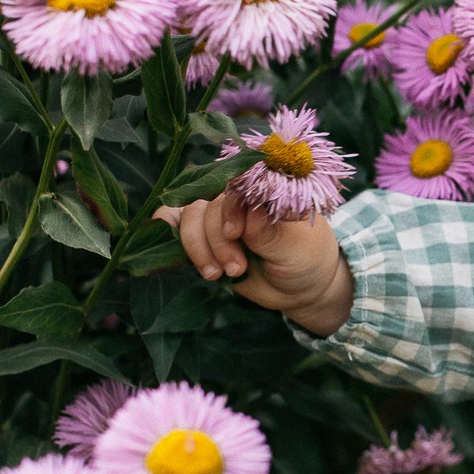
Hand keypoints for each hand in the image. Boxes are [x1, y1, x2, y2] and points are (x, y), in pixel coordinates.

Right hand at [153, 193, 354, 335]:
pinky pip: (174, 225)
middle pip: (207, 205)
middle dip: (216, 240)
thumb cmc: (304, 258)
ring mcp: (216, 217)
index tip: (236, 234)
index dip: (228, 210)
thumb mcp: (294, 248)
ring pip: (188, 218)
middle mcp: (236, 199)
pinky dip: (168, 235)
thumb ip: (269, 233)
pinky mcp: (201, 238)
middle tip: (236, 268)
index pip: (234, 187)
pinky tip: (177, 256)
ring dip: (198, 248)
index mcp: (261, 190)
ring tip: (217, 274)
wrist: (300, 287)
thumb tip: (251, 211)